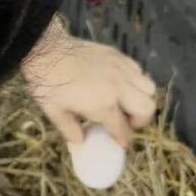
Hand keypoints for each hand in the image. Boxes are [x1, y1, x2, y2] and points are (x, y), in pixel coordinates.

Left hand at [22, 21, 156, 147]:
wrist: (45, 49)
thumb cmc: (47, 83)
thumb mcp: (55, 112)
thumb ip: (70, 131)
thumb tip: (80, 147)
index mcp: (103, 105)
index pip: (123, 129)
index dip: (123, 139)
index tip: (120, 142)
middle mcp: (119, 88)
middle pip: (147, 108)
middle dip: (140, 121)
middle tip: (126, 122)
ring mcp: (121, 69)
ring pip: (149, 88)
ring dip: (141, 100)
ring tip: (125, 103)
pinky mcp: (118, 56)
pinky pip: (139, 71)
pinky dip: (136, 82)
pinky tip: (120, 85)